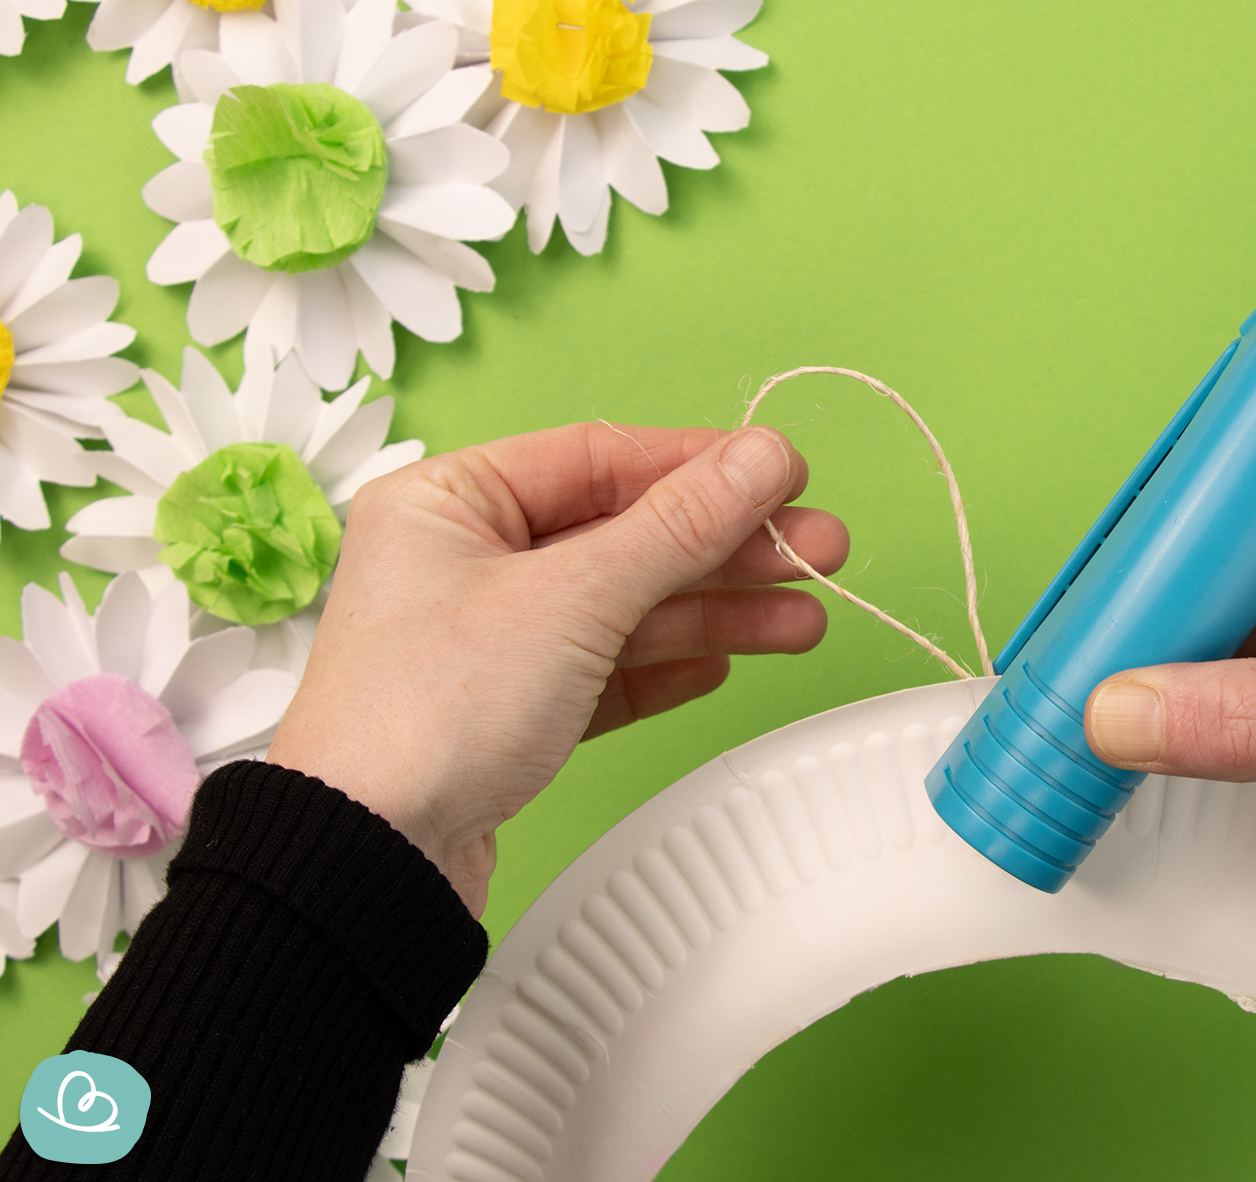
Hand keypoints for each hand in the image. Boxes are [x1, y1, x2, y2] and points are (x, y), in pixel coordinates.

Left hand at [268, 423, 848, 913]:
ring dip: (716, 611)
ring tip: (804, 619)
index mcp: (449, 502)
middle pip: (624, 534)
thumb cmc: (430, 715)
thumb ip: (677, 527)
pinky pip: (607, 669)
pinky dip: (666, 666)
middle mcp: (465, 561)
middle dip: (726, 545)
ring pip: (626, 606)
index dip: (699, 463)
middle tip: (819, 549)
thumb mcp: (572, 601)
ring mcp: (489, 639)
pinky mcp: (512, 711)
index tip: (784, 471)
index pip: (598, 457)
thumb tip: (761, 458)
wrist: (370, 864)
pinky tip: (723, 666)